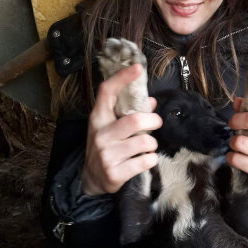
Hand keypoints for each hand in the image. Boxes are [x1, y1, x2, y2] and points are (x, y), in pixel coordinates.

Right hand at [81, 64, 162, 195]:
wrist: (92, 179)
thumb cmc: (106, 147)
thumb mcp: (111, 128)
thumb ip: (130, 114)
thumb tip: (150, 101)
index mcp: (99, 119)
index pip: (107, 92)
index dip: (122, 78)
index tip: (137, 68)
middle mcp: (101, 135)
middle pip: (136, 120)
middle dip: (153, 121)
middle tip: (156, 123)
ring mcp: (106, 155)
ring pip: (145, 142)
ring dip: (152, 144)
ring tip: (147, 147)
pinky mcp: (115, 173)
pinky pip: (145, 161)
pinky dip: (151, 160)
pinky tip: (144, 160)